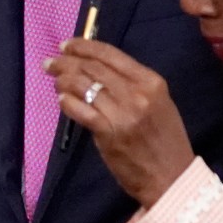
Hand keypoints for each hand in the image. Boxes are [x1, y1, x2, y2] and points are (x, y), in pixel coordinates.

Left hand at [47, 39, 195, 207]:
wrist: (171, 176)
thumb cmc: (163, 140)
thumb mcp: (158, 104)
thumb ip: (131, 85)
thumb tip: (96, 69)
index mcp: (151, 82)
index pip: (111, 55)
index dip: (84, 46)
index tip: (67, 45)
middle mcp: (137, 93)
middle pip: (93, 68)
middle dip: (67, 61)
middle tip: (51, 62)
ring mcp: (123, 113)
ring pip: (84, 86)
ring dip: (63, 80)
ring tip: (53, 79)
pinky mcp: (108, 132)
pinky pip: (80, 110)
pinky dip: (67, 102)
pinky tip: (61, 99)